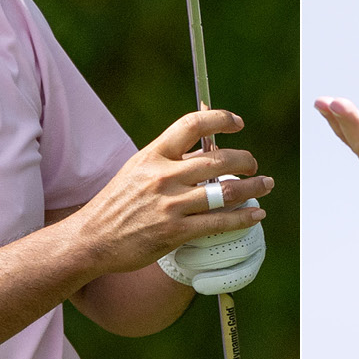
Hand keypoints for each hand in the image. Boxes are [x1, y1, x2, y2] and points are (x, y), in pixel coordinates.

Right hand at [71, 109, 271, 277]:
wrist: (92, 239)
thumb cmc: (118, 203)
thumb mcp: (138, 170)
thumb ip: (170, 158)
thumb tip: (207, 145)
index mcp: (153, 155)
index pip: (192, 125)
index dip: (220, 119)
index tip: (237, 123)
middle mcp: (163, 176)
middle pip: (218, 159)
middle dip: (245, 159)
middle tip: (254, 164)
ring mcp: (170, 205)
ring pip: (225, 191)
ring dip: (253, 187)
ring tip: (265, 185)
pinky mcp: (175, 233)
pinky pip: (219, 222)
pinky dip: (243, 218)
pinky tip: (256, 215)